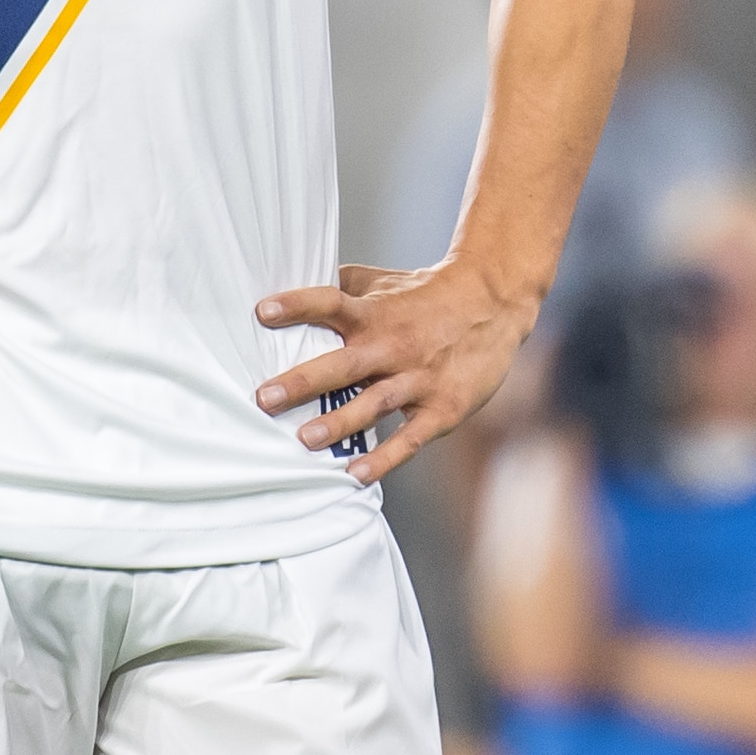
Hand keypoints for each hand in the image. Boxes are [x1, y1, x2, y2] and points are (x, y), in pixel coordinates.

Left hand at [253, 259, 538, 483]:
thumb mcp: (383, 282)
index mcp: (374, 312)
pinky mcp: (443, 408)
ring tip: (304, 439)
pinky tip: (355, 475)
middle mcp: (394, 344)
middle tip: (265, 398)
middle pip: (344, 363)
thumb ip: (341, 286)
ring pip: (375, 403)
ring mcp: (419, 378)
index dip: (297, 306)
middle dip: (303, 382)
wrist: (493, 303)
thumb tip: (289, 279)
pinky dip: (385, 459)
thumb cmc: (425, 294)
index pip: (330, 303)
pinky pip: (410, 437)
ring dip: (339, 422)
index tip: (262, 312)